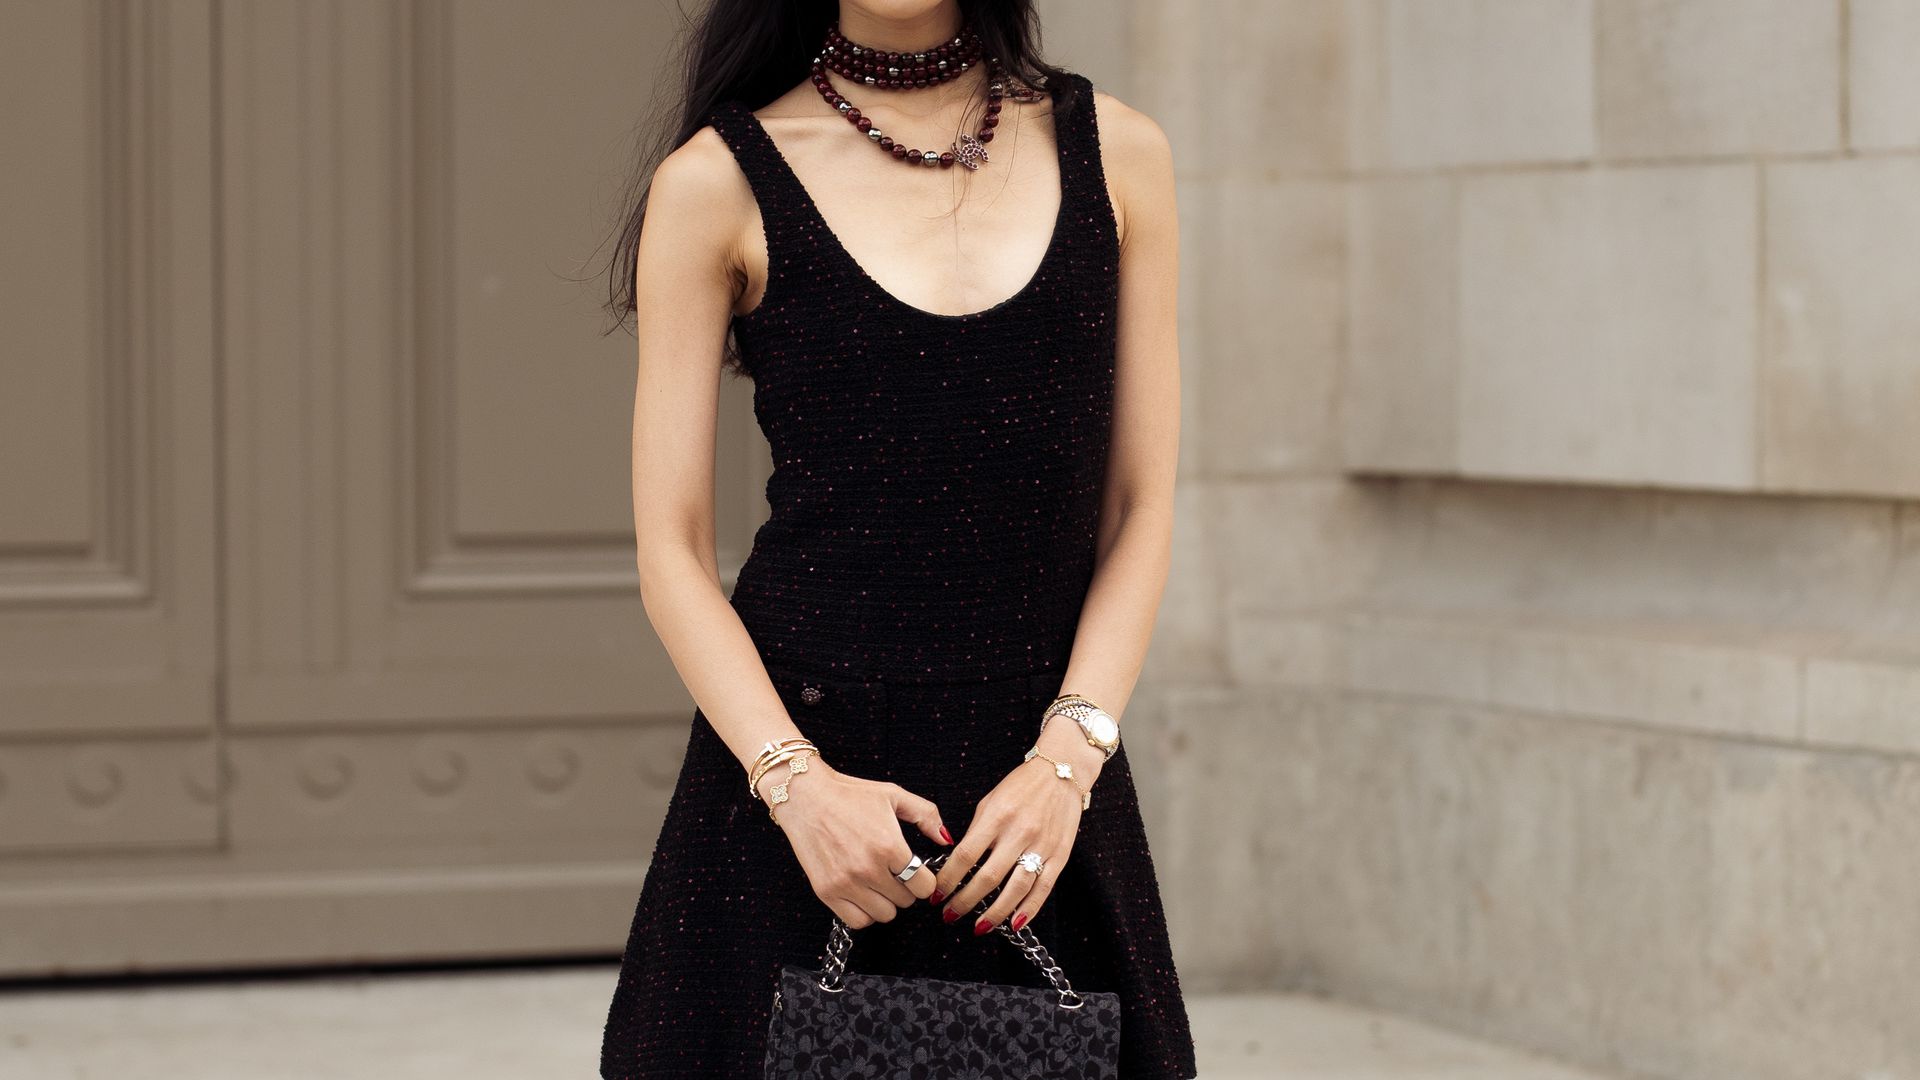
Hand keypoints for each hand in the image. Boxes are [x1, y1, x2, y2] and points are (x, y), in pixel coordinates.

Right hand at [763, 757, 950, 928]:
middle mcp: (868, 868)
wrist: (805, 796)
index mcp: (889, 846)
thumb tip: (946, 840)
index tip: (917, 871)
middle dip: (905, 888)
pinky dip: (864, 912)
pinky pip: (857, 921)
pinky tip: (863, 893)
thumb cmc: (850, 794)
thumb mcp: (893, 795)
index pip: (923, 886)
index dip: (925, 879)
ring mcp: (846, 883)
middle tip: (895, 872)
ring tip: (878, 882)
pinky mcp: (826, 892)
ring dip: (886, 901)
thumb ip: (926, 815)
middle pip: (905, 902)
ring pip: (884, 915)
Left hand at [931, 720, 1103, 934]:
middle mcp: (1019, 833)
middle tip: (949, 915)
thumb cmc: (1022, 785)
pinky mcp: (1060, 855)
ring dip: (995, 913)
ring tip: (979, 927)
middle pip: (987, 877)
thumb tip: (959, 864)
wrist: (1062, 772)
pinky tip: (1014, 924)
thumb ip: (976, 832)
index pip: (965, 856)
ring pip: (1016, 889)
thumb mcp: (990, 801)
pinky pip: (1043, 889)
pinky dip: (1028, 910)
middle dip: (964, 902)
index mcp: (997, 816)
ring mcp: (1042, 846)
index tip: (937, 895)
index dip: (948, 880)